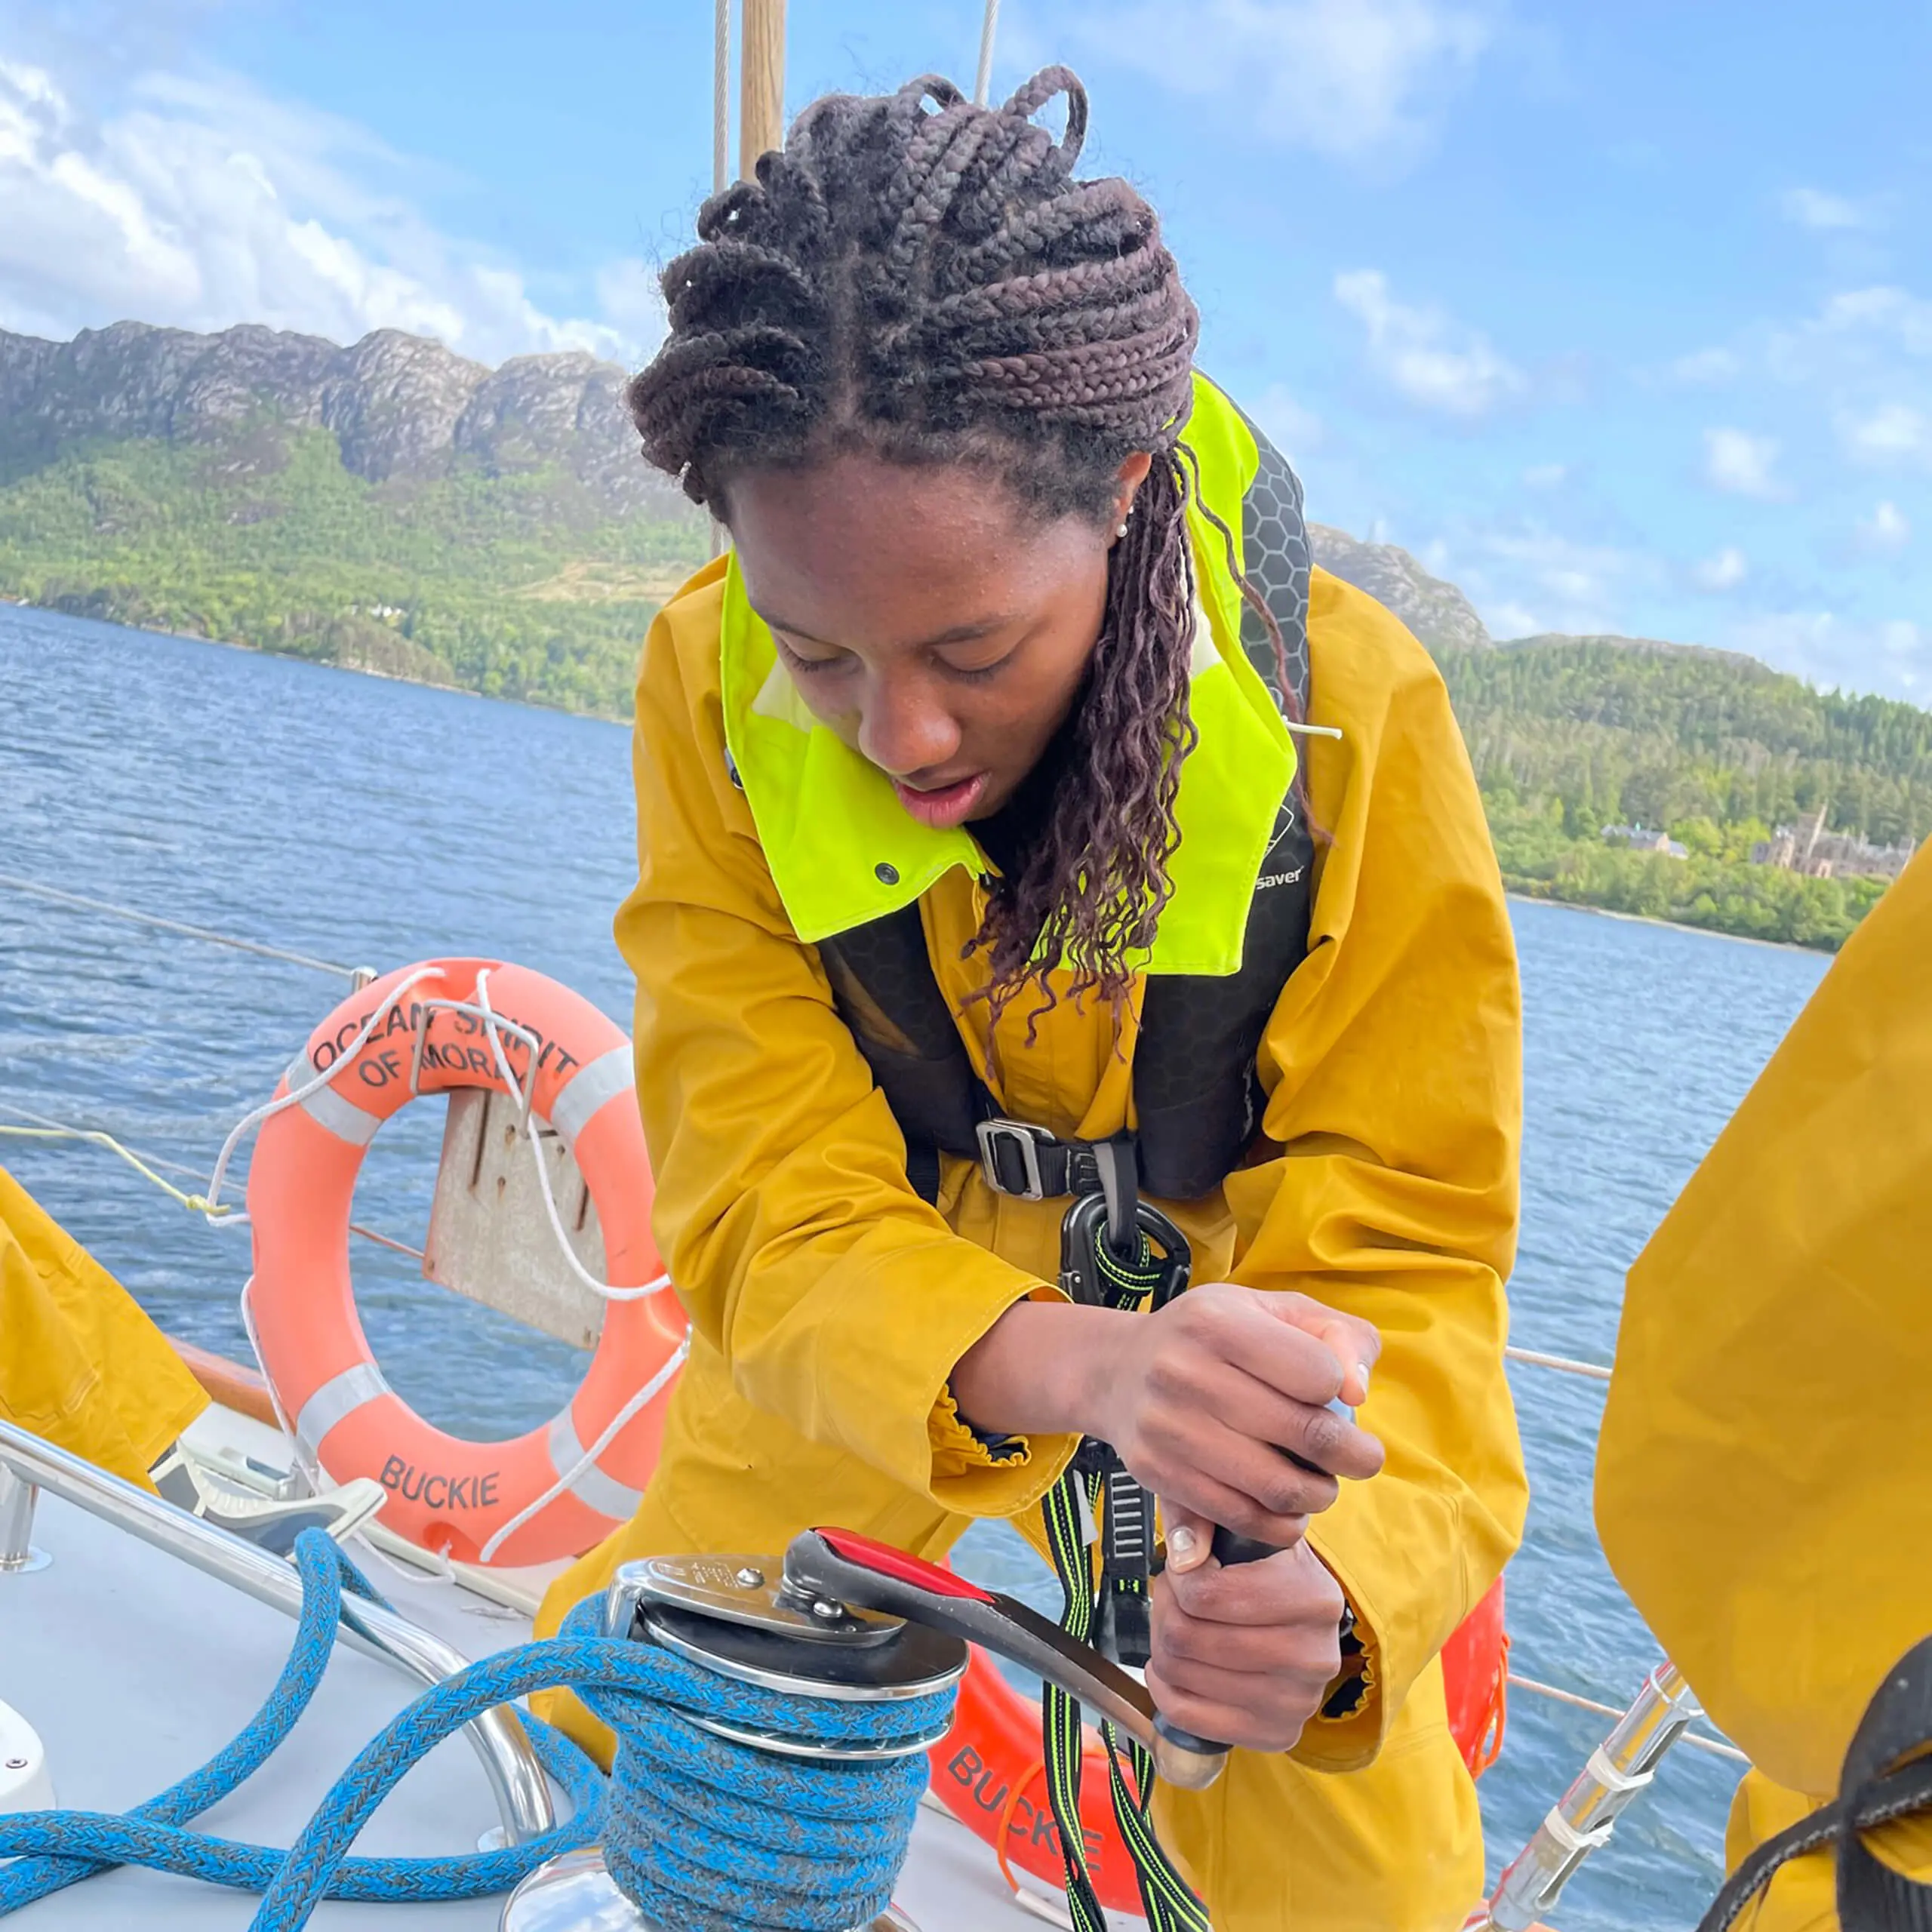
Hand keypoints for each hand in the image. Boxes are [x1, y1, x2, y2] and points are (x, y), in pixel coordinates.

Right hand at [1082, 1282, 1382, 1546]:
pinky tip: (1287, 1508)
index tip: (1337, 1396)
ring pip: (1277, 1488)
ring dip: (1319, 1495)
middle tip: (1362, 1459)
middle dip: (1353, 1456)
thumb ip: (1337, 1334)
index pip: (1319, 1374)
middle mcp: (1184, 1371)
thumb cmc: (1214, 1337)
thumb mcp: (1273, 1309)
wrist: (1118, 1370)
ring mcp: (1167, 1427)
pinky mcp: (1156, 1473)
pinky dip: (1280, 1526)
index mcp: (1218, 1321)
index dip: (1341, 1390)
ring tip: (1323, 1485)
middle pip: (1306, 1434)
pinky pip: (1240, 1519)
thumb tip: (1356, 1394)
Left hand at [1147, 1537, 1346, 1751]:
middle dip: (1165, 1611)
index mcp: (1314, 1597)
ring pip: (1181, 1674)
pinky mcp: (1278, 1734)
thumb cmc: (1265, 1570)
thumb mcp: (1244, 1529)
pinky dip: (1164, 1689)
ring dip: (1162, 1646)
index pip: (1206, 1594)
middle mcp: (1315, 1654)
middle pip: (1187, 1637)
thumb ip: (1203, 1523)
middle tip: (1171, 1598)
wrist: (1301, 1621)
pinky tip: (1172, 1667)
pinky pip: (1186, 1716)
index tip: (1182, 1571)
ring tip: (1176, 1626)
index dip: (1177, 1579)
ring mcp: (1299, 1701)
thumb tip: (1182, 1556)